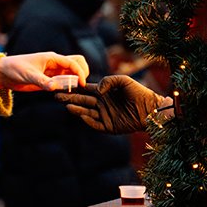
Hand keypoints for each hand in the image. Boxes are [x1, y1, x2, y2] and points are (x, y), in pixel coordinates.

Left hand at [0, 52, 88, 91]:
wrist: (3, 73)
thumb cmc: (14, 69)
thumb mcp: (28, 75)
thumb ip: (42, 81)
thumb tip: (55, 87)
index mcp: (52, 58)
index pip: (72, 63)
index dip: (80, 72)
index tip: (82, 84)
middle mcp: (55, 63)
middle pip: (76, 63)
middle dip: (82, 72)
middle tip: (81, 85)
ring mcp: (53, 71)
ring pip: (72, 72)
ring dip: (76, 79)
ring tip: (74, 90)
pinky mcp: (49, 79)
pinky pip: (64, 81)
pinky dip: (69, 86)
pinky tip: (67, 92)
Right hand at [55, 74, 170, 133]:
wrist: (150, 108)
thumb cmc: (138, 92)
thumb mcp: (123, 80)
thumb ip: (108, 81)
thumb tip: (96, 89)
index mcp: (104, 92)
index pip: (86, 90)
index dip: (75, 88)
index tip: (63, 85)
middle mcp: (102, 104)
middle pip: (82, 101)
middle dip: (70, 98)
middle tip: (56, 95)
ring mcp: (105, 115)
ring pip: (87, 112)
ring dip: (76, 109)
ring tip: (66, 105)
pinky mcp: (109, 126)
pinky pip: (95, 124)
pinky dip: (88, 120)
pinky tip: (81, 114)